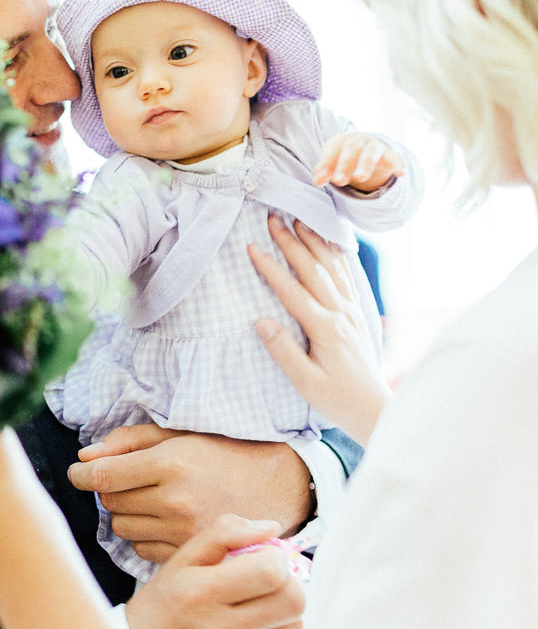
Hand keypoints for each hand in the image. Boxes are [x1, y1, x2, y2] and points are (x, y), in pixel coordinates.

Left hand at [68, 424, 313, 559]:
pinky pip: (142, 550)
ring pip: (122, 529)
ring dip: (126, 515)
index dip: (82, 474)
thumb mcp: (180, 434)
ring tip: (149, 502)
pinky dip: (144, 536)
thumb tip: (86, 456)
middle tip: (127, 482)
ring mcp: (182, 532)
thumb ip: (130, 441)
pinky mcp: (190, 554)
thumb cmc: (225, 454)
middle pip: (110, 503)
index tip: (77, 472)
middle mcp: (174, 500)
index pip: (104, 476)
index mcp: (170, 464)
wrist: (276, 488)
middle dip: (110, 491)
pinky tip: (163, 522)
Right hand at [126, 515, 305, 628]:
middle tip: (267, 583)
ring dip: (282, 613)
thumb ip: (224, 534)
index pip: (272, 571)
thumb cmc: (160, 608)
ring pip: (294, 627)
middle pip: (293, 601)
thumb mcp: (180, 561)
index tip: (262, 559)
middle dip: (287, 584)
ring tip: (256, 608)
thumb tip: (272, 528)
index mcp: (200, 592)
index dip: (276, 559)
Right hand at [250, 217, 390, 441]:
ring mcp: (353, 312)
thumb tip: (261, 321)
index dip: (270, 268)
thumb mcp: (306, 382)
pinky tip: (330, 245)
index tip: (252, 247)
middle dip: (291, 242)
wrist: (375, 409)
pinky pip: (347, 278)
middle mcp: (341, 314)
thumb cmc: (337, 400)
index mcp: (325, 329)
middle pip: (313, 270)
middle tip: (274, 219)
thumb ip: (283, 351)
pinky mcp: (359, 315)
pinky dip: (337, 256)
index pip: (292, 291)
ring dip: (315, 243)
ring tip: (300, 221)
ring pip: (332, 268)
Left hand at [312, 132, 403, 192]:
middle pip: (352, 149)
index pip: (332, 150)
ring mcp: (376, 147)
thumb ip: (324, 171)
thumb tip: (317, 181)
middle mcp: (360, 141)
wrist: (366, 150)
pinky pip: (396, 158)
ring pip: (371, 153)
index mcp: (342, 141)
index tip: (320, 180)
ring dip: (366, 164)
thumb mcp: (332, 163)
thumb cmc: (343, 158)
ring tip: (360, 178)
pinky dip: (398, 165)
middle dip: (345, 165)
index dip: (326, 164)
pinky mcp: (391, 156)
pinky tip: (400, 173)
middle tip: (339, 181)